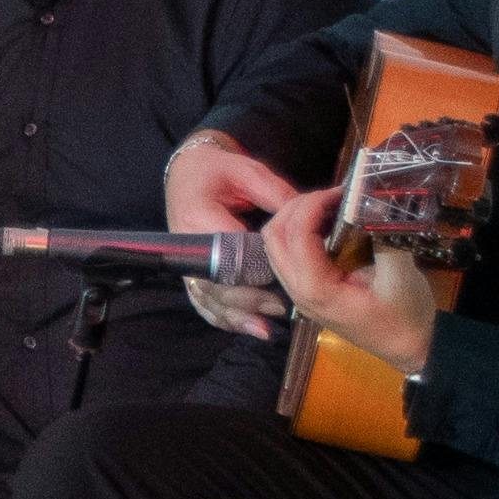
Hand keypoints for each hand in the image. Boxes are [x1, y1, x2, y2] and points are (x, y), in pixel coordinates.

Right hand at [165, 128, 302, 339]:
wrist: (187, 172)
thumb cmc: (218, 170)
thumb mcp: (250, 172)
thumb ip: (278, 194)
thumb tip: (312, 217)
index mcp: (198, 217)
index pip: (228, 251)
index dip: (256, 267)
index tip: (284, 275)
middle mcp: (186, 246)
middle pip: (217, 282)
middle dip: (250, 298)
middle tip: (283, 306)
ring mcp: (185, 262)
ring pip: (209, 298)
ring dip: (237, 315)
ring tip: (266, 328)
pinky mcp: (190, 273)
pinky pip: (203, 302)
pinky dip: (224, 318)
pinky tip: (248, 328)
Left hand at [264, 181, 437, 373]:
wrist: (410, 348)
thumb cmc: (406, 317)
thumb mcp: (402, 277)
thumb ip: (385, 239)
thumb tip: (375, 203)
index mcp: (316, 289)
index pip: (296, 235)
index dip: (312, 204)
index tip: (341, 191)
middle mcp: (297, 290)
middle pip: (273, 237)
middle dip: (296, 207)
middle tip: (331, 195)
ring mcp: (299, 292)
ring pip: (276, 245)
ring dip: (295, 218)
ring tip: (330, 204)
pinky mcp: (307, 290)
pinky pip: (288, 254)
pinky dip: (299, 232)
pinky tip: (328, 222)